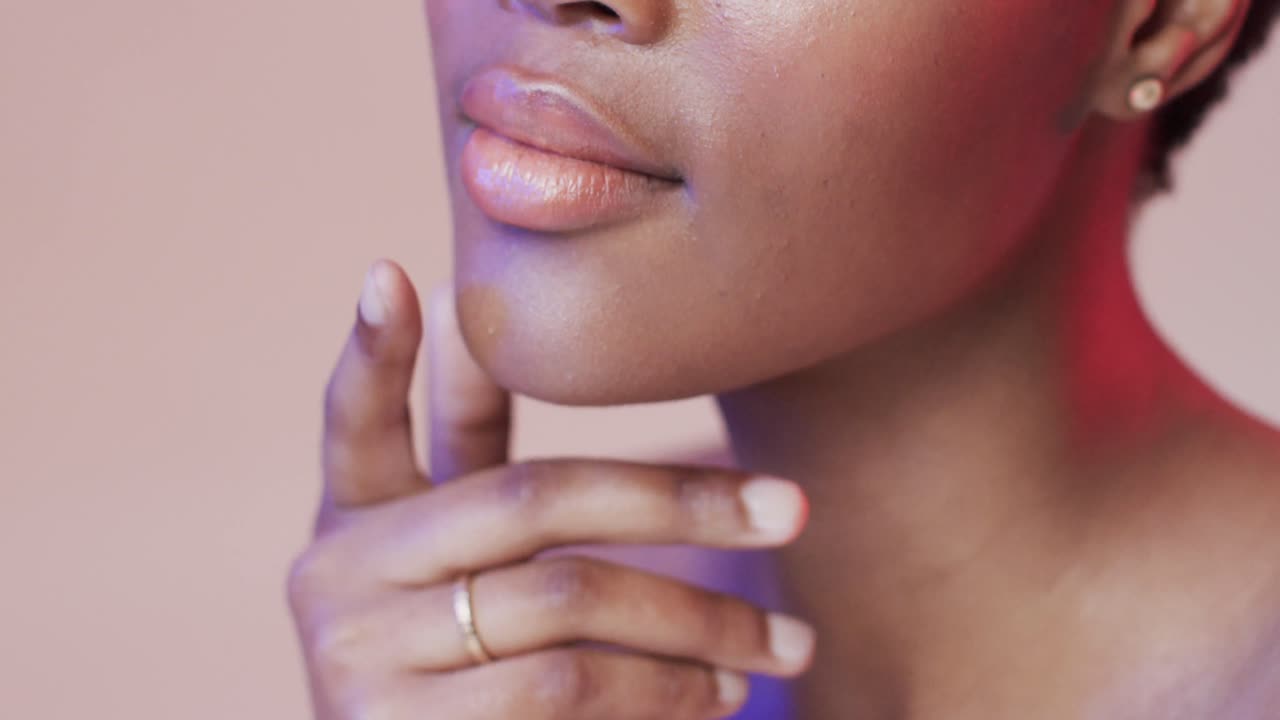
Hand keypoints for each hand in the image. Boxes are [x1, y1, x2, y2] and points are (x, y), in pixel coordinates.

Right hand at [286, 259, 815, 718]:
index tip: (394, 271)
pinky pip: (569, 685)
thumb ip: (465, 457)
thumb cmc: (464, 669)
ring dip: (699, 620)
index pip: (354, 425)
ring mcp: (360, 661)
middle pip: (530, 500)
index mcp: (352, 526)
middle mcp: (335, 581)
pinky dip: (664, 688)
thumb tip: (467, 317)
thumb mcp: (455, 563)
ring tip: (785, 643)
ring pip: (569, 600)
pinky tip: (723, 695)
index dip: (371, 353)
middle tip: (792, 508)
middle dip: (677, 499)